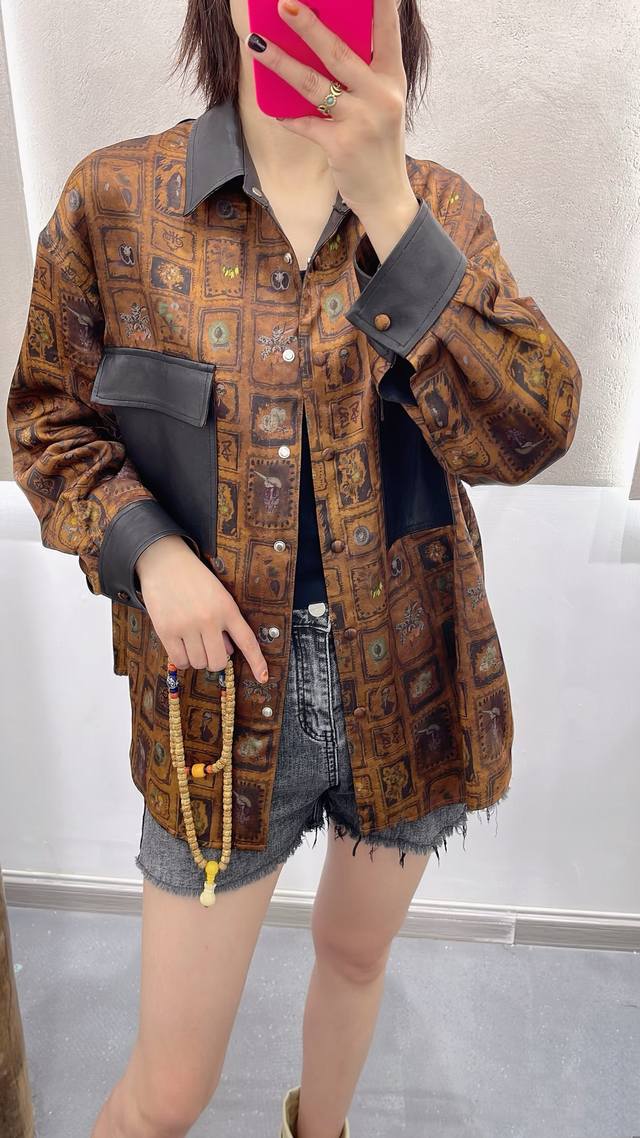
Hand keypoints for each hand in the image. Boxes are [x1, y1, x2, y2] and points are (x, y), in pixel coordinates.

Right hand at [134, 535, 269, 681]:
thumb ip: (225, 624)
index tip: (263, 677)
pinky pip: (179, 661)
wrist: (165, 562)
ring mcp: (187, 626)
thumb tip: (228, 653)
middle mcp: (209, 619)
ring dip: (197, 659)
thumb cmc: (195, 580)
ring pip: (198, 663)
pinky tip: (181, 646)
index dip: (257, 662)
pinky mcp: (166, 631)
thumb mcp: (218, 596)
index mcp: (227, 608)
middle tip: (208, 646)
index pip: (247, 641)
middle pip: (218, 662)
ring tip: (192, 641)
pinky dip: (182, 659)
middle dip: (214, 660)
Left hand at [244, 0, 417, 220]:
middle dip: (309, 25)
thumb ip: (363, 77)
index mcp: (393, 79)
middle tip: (284, 4)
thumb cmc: (378, 144)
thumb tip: (322, 46)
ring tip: (255, 44)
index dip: (380, 3)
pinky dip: (288, 117)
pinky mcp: (341, 145)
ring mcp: (361, 121)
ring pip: (313, 85)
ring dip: (280, 62)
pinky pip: (305, 123)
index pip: (387, 31)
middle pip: (338, 52)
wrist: (386, 195)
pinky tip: (274, 110)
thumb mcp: (383, 104)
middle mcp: (380, 96)